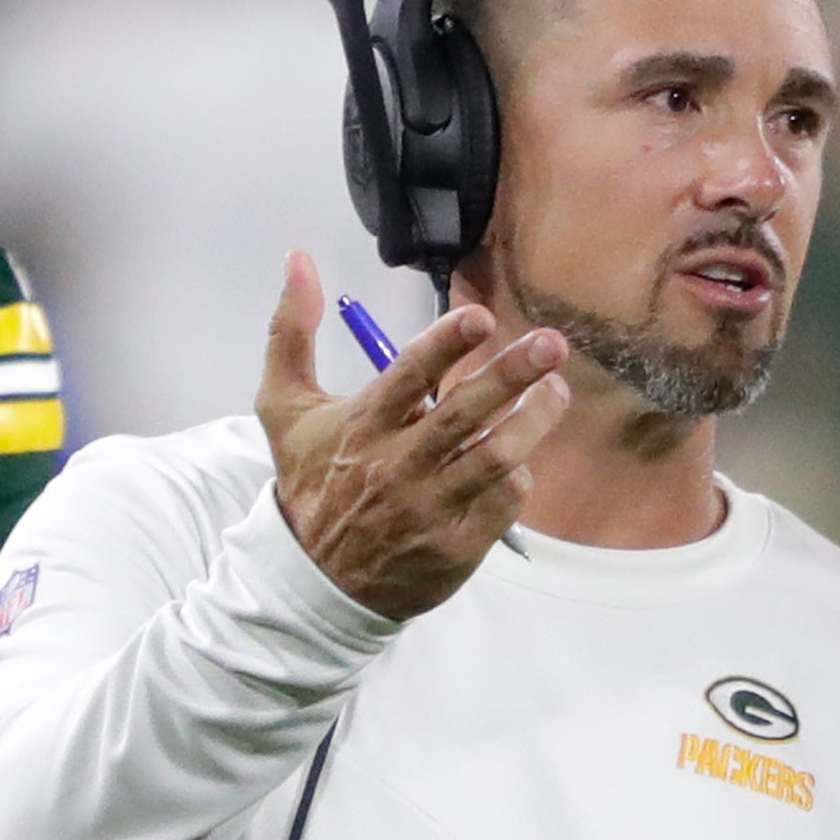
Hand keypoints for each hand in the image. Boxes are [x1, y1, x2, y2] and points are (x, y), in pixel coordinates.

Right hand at [258, 251, 569, 619]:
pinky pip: (503, 501)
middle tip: (550, 345)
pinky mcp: (457, 545)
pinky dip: (518, 476)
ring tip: (556, 391)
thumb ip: (290, 333)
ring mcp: (429, 507)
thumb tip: (299, 260)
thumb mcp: (283, 409)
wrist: (314, 579)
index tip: (482, 318)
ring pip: (496, 458)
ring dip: (534, 421)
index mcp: (362, 426)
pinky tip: (520, 458)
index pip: (408, 376)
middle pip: (464, 414)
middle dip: (512, 375)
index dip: (446, 344)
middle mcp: (396, 465)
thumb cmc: (310, 482)